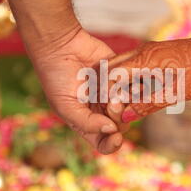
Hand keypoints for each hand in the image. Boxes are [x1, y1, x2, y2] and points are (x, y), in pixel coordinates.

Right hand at [30, 28, 128, 153]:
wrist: (62, 46)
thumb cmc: (57, 78)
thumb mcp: (65, 106)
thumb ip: (86, 123)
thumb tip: (111, 131)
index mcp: (87, 123)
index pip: (104, 143)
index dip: (112, 144)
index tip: (116, 137)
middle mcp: (102, 111)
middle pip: (120, 126)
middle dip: (118, 119)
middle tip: (110, 103)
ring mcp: (113, 95)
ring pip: (130, 108)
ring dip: (125, 103)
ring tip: (114, 90)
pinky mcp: (122, 78)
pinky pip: (134, 87)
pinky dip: (130, 86)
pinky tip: (120, 80)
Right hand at [107, 34, 190, 121]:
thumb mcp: (176, 93)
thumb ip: (148, 104)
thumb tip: (125, 117)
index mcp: (145, 59)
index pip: (112, 75)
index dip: (105, 94)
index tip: (107, 111)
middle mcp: (143, 52)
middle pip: (112, 68)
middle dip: (106, 88)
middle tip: (108, 108)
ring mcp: (149, 51)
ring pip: (122, 67)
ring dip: (117, 85)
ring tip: (119, 105)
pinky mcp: (156, 54)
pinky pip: (134, 66)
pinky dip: (129, 80)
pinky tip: (134, 95)